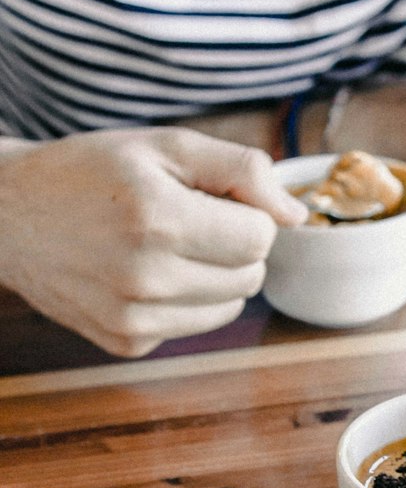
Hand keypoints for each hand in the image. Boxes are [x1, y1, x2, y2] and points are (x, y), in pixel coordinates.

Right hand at [0, 128, 306, 355]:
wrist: (10, 215)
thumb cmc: (90, 172)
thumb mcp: (166, 146)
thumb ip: (241, 169)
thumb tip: (295, 214)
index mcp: (159, 220)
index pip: (260, 237)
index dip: (247, 213)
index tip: (213, 199)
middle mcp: (146, 277)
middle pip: (251, 276)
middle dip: (234, 245)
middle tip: (188, 219)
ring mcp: (133, 317)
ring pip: (230, 307)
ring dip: (215, 276)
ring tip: (167, 245)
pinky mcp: (126, 342)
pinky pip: (192, 324)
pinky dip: (183, 300)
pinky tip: (143, 272)